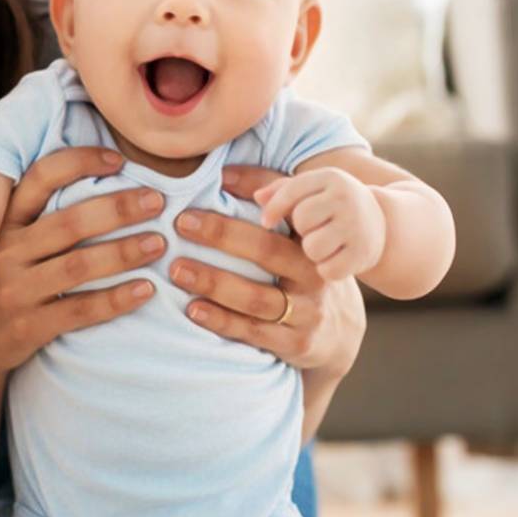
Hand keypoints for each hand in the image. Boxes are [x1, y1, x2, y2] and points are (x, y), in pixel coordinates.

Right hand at [0, 146, 165, 376]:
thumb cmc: (0, 282)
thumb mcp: (7, 243)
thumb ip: (40, 215)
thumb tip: (103, 176)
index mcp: (5, 223)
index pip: (41, 178)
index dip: (80, 162)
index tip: (120, 159)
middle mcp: (6, 252)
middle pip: (70, 223)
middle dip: (119, 209)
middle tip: (157, 202)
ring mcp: (15, 291)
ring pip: (78, 266)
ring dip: (124, 252)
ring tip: (159, 244)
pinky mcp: (28, 327)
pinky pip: (79, 310)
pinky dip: (116, 299)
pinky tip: (146, 290)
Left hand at [163, 164, 366, 375]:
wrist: (339, 328)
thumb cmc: (301, 266)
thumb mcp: (296, 232)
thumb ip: (268, 197)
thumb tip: (222, 173)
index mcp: (311, 239)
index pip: (283, 213)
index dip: (248, 197)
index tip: (202, 196)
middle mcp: (313, 273)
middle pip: (267, 251)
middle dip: (221, 236)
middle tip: (180, 225)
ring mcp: (307, 311)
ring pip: (257, 296)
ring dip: (214, 282)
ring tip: (178, 270)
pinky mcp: (297, 343)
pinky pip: (254, 332)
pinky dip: (222, 320)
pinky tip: (193, 309)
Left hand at [252, 166, 387, 280]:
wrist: (381, 224)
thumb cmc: (332, 206)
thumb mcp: (312, 190)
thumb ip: (280, 189)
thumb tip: (252, 193)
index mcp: (330, 177)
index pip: (292, 190)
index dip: (274, 208)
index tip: (266, 222)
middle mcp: (347, 198)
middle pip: (302, 220)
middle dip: (301, 230)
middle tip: (311, 231)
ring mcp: (357, 226)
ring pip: (313, 247)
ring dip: (312, 252)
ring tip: (322, 245)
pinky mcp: (363, 254)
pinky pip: (327, 270)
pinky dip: (326, 269)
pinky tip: (334, 260)